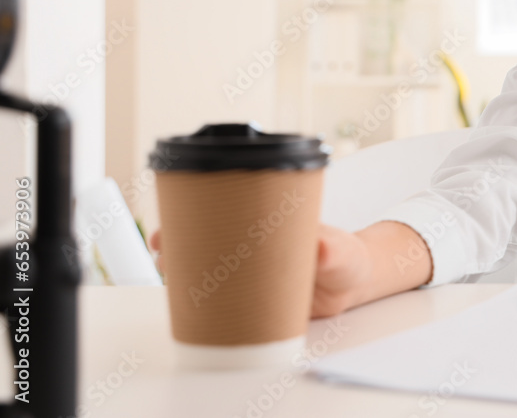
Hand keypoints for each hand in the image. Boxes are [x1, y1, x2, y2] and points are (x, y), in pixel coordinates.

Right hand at [149, 224, 375, 318]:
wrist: (353, 283)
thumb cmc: (346, 258)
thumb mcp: (342, 252)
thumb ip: (332, 250)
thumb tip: (320, 247)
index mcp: (268, 223)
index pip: (225, 213)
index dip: (195, 216)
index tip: (174, 224)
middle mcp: (253, 244)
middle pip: (207, 238)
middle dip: (178, 241)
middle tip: (163, 249)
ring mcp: (251, 270)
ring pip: (209, 266)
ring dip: (186, 269)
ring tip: (170, 275)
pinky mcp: (252, 297)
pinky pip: (223, 298)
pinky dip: (204, 299)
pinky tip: (190, 305)